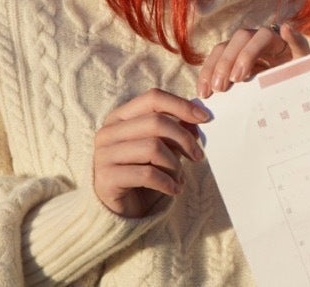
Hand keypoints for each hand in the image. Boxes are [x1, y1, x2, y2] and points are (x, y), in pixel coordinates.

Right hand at [93, 88, 208, 217]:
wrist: (119, 210)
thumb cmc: (142, 172)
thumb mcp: (161, 147)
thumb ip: (175, 130)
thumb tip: (198, 116)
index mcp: (120, 117)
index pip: (153, 98)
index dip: (181, 105)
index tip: (205, 118)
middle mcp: (108, 132)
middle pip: (156, 122)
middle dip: (183, 139)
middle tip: (198, 156)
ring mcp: (104, 155)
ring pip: (153, 148)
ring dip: (175, 165)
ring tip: (180, 178)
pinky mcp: (106, 178)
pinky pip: (147, 174)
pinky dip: (167, 182)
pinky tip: (174, 189)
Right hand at [196, 23, 309, 98]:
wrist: (293, 86)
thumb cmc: (300, 72)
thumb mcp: (304, 62)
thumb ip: (298, 44)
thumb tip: (286, 27)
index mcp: (277, 38)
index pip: (260, 37)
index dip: (247, 54)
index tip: (238, 77)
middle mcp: (257, 38)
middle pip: (238, 39)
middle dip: (227, 62)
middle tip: (221, 88)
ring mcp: (242, 47)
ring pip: (223, 48)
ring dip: (212, 68)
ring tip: (208, 92)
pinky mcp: (231, 60)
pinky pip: (215, 61)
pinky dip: (207, 75)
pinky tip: (203, 91)